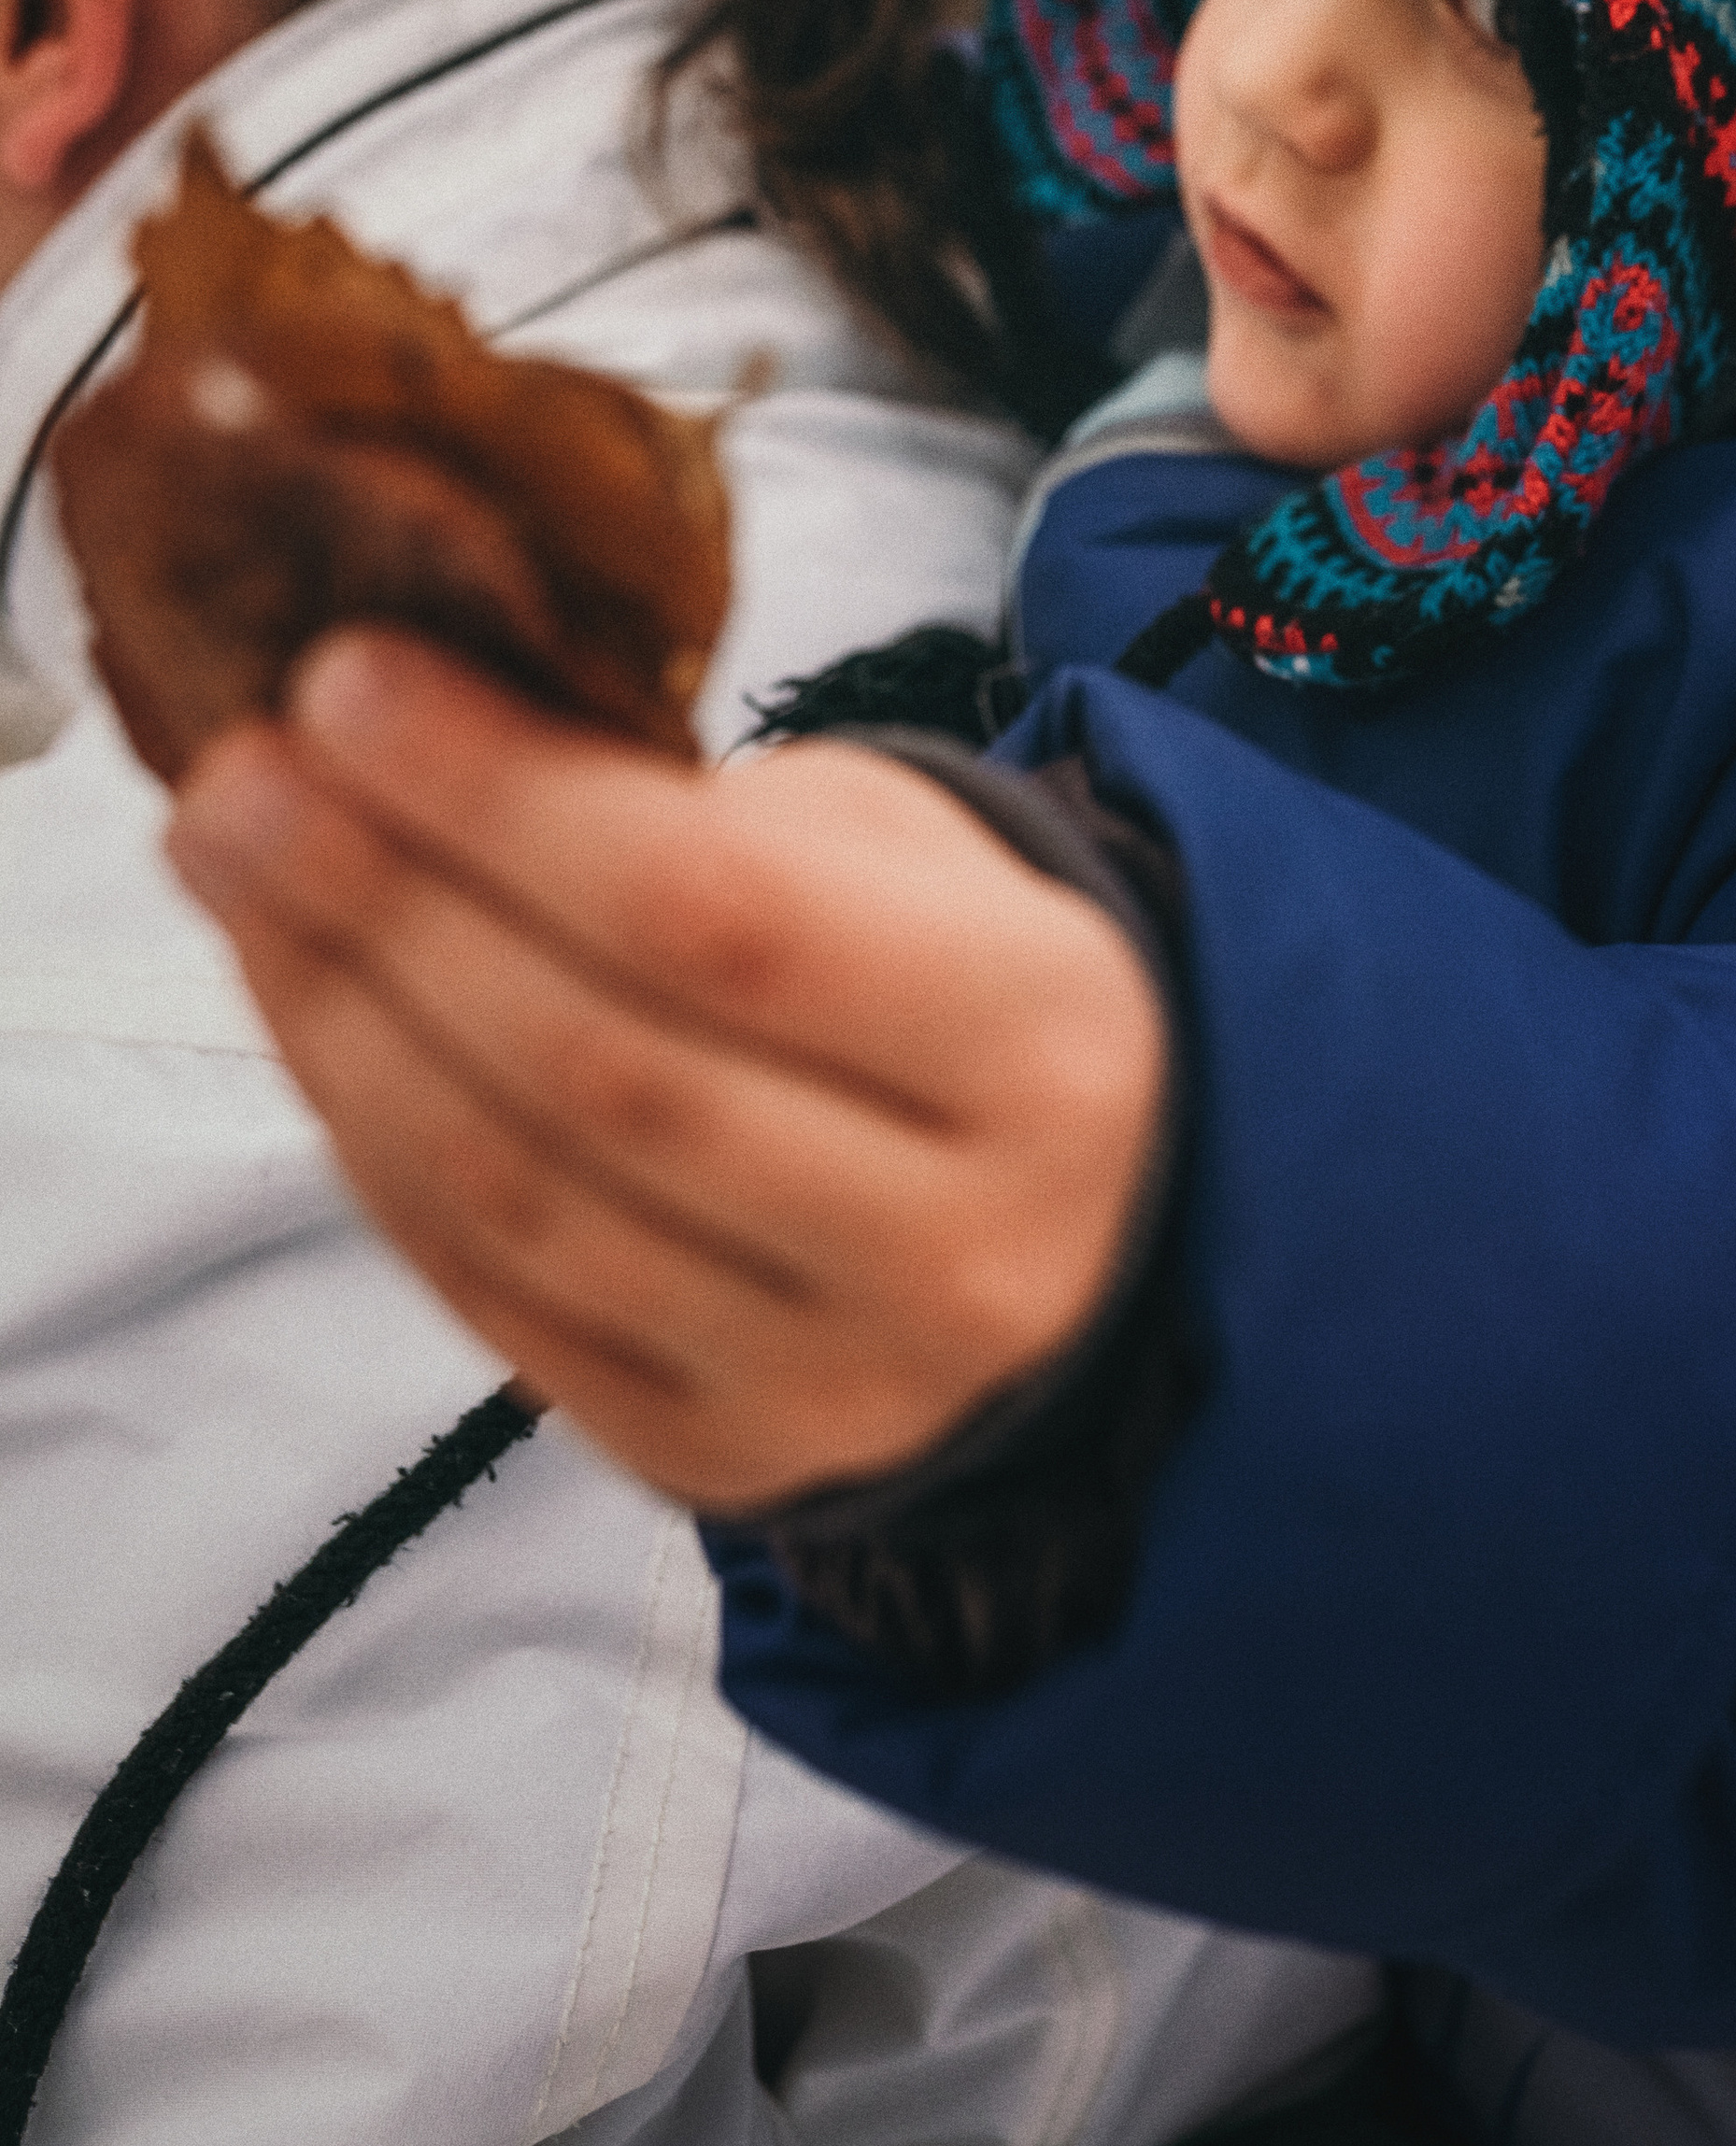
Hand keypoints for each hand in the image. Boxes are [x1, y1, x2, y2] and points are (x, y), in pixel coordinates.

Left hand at [166, 632, 1167, 1512]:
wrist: (1088, 1227)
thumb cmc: (960, 986)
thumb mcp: (903, 852)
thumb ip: (696, 813)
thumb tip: (414, 748)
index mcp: (1039, 1042)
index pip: (722, 917)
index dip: (503, 802)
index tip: (346, 682)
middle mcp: (954, 1243)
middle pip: (596, 1066)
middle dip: (379, 901)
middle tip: (238, 780)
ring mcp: (834, 1382)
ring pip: (519, 1200)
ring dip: (335, 1021)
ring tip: (237, 875)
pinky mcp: (721, 1462)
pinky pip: (494, 1300)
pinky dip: (370, 1145)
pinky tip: (309, 1014)